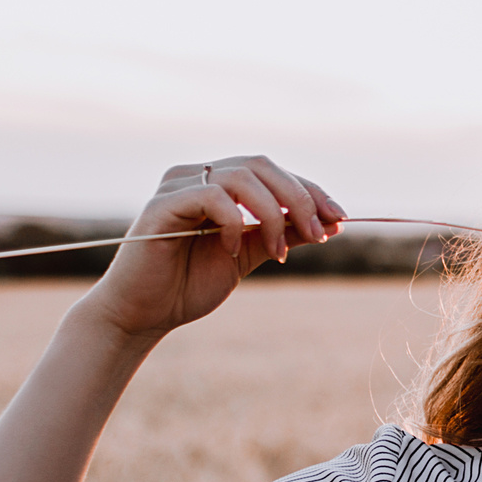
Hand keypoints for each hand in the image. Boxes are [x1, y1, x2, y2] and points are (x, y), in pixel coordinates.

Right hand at [77, 156, 345, 338]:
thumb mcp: (248, 257)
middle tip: (320, 232)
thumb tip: (330, 224)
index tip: (339, 218)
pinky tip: (232, 250)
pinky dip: (233, 221)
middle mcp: (196, 176)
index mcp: (217, 183)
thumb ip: (280, 235)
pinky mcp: (160, 205)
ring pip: (241, 176)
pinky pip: (211, 196)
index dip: (310, 191)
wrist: (142, 316)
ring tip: (279, 253)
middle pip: (261, 165)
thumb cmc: (187, 285)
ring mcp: (177, 186)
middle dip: (300, 197)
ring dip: (271, 213)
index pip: (272, 172)